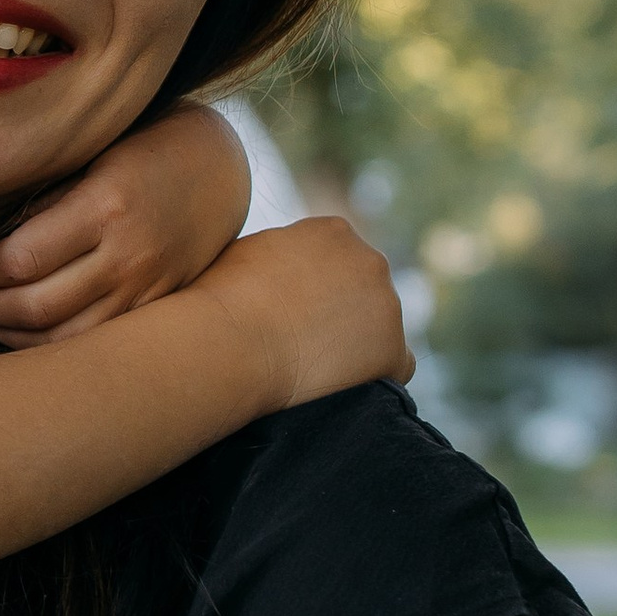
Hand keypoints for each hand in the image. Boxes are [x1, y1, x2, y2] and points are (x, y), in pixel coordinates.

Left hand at [0, 103, 249, 345]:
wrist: (217, 167)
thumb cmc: (138, 149)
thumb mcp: (90, 157)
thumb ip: (44, 199)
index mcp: (105, 205)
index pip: (21, 259)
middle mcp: (128, 253)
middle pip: (36, 305)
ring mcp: (146, 286)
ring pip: (64, 336)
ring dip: (12, 332)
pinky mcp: (156, 306)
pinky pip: (95, 340)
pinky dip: (52, 343)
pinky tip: (25, 329)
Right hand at [193, 215, 411, 413]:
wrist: (230, 343)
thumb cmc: (222, 299)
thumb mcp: (247, 251)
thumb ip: (280, 251)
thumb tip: (281, 265)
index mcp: (334, 231)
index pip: (336, 258)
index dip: (311, 286)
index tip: (288, 308)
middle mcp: (371, 261)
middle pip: (363, 289)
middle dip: (339, 310)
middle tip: (299, 338)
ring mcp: (387, 307)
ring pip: (378, 328)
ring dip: (354, 344)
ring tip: (309, 365)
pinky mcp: (394, 352)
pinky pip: (394, 366)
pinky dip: (372, 376)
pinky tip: (334, 384)